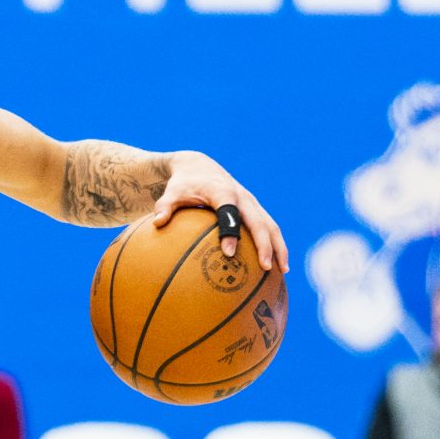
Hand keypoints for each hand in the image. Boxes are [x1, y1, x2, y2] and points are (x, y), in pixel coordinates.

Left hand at [154, 151, 290, 272]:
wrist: (199, 167)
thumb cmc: (183, 184)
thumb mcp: (171, 192)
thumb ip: (165, 206)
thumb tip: (157, 222)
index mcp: (223, 192)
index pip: (229, 213)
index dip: (230, 231)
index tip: (228, 253)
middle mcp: (242, 197)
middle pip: (259, 222)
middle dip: (264, 245)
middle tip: (265, 268)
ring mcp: (251, 203)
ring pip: (271, 226)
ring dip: (278, 247)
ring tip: (283, 271)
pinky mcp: (254, 209)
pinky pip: (269, 228)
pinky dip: (275, 245)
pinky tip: (276, 266)